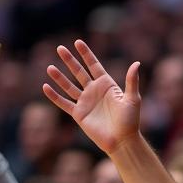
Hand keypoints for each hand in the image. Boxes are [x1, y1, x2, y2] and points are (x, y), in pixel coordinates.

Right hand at [43, 40, 141, 155]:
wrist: (122, 140)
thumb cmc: (130, 120)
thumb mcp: (132, 99)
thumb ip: (132, 81)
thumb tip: (136, 63)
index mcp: (107, 85)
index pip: (94, 65)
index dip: (86, 54)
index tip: (78, 42)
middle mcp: (94, 91)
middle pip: (79, 72)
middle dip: (70, 60)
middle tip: (60, 48)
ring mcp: (85, 102)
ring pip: (69, 86)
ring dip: (59, 77)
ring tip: (49, 67)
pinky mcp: (78, 114)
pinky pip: (64, 103)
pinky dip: (54, 96)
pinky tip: (45, 87)